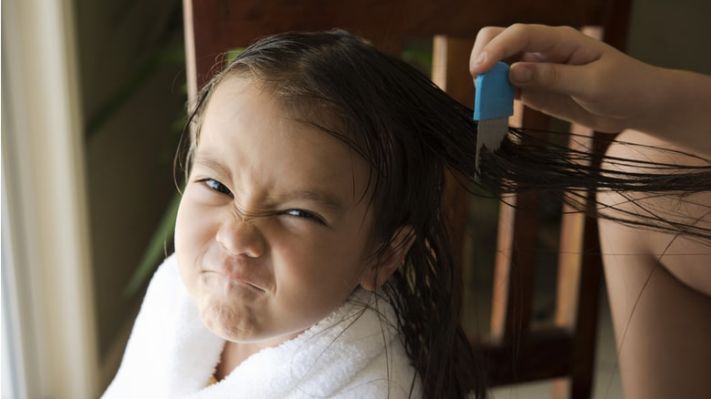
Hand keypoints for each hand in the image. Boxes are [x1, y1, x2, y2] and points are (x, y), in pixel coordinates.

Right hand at [469, 24, 662, 132]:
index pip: (519, 34)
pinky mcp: (535, 89)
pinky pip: (507, 88)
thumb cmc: (626, 87)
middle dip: (483, 59)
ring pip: (499, 65)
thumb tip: (514, 72)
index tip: (480, 71)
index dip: (496, 49)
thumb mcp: (593, 84)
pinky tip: (496, 110)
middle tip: (480, 87)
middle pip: (500, 40)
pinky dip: (496, 97)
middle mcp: (544, 50)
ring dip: (487, 81)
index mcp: (560, 40)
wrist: (639, 105)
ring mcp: (537, 69)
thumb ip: (553, 77)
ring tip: (487, 104)